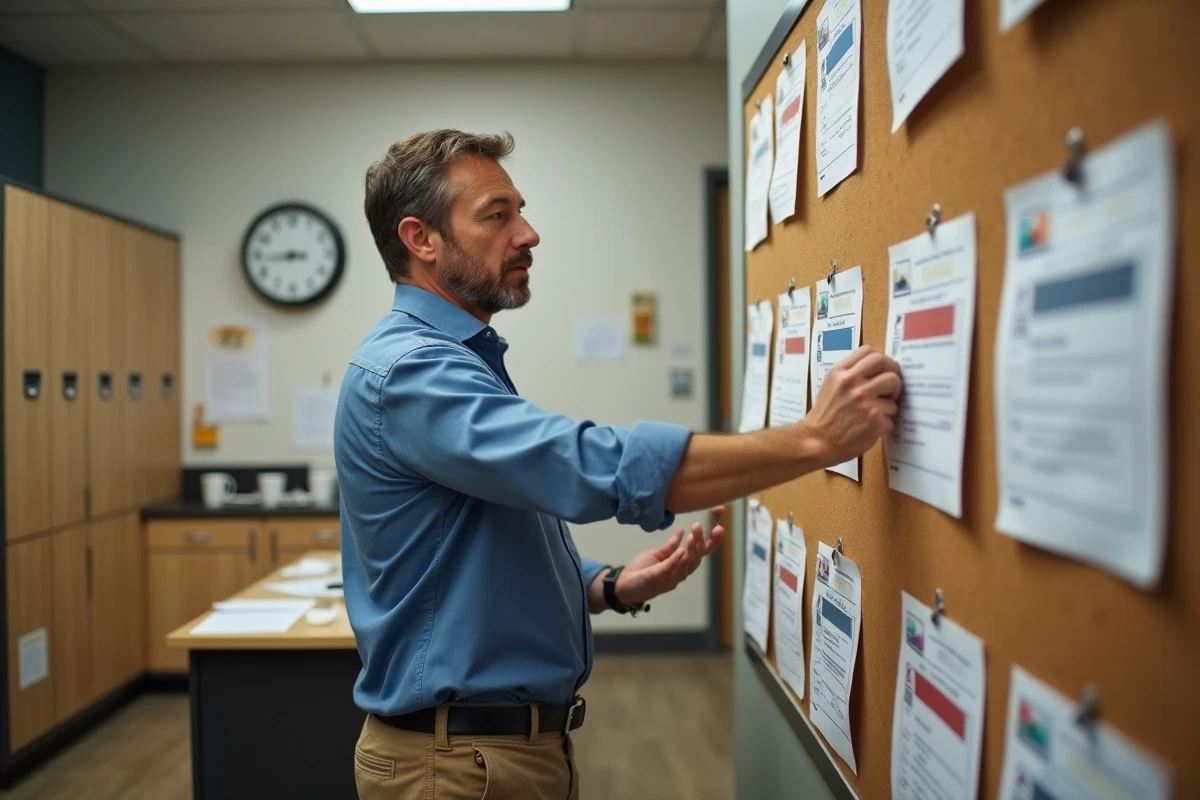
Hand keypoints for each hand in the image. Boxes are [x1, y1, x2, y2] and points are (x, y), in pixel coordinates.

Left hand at [613, 506, 725, 605]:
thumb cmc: (641, 571)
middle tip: (706, 526)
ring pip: (689, 564)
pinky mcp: (660, 581)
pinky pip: (671, 570)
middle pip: (700, 556)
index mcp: (682, 563)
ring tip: (694, 534)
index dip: (712, 535)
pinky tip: (682, 549)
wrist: (623, 585)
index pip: (702, 549)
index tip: (718, 515)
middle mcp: (681, 571)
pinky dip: (677, 560)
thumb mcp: (657, 553)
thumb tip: (681, 530)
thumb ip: (670, 545)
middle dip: (706, 541)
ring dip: (693, 549)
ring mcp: (672, 577)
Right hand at [803, 345, 901, 465]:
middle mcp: (852, 383)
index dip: (881, 359)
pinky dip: (885, 424)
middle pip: (888, 367)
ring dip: (890, 405)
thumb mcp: (830, 385)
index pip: (868, 351)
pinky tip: (872, 428)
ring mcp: (865, 402)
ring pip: (894, 395)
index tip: (883, 369)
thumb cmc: (824, 415)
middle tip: (891, 388)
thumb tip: (876, 369)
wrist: (817, 442)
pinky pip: (892, 417)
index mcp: (840, 373)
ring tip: (878, 412)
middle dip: (894, 377)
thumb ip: (849, 373)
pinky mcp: (875, 421)